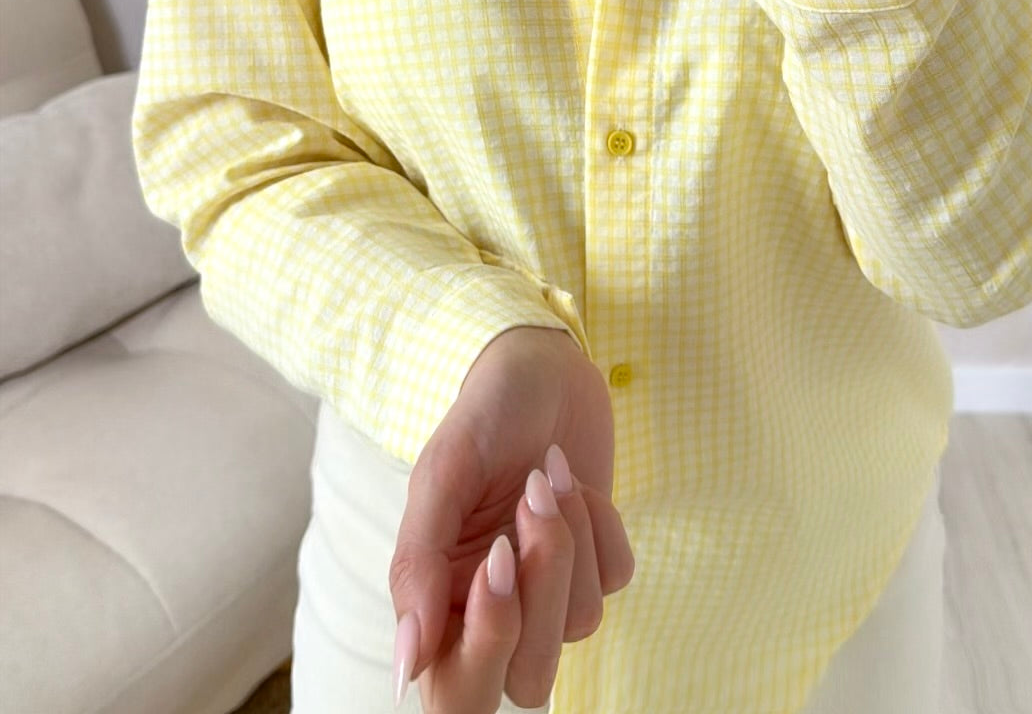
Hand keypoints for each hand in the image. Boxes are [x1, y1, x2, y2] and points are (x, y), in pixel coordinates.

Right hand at [389, 326, 635, 711]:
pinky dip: (600, 524)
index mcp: (441, 598)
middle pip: (528, 676)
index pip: (455, 693)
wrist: (541, 364)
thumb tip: (404, 665)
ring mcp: (549, 588)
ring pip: (579, 625)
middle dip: (542, 591)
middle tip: (529, 505)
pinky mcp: (595, 562)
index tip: (497, 558)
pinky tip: (572, 479)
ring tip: (544, 473)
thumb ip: (418, 568)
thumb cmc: (481, 415)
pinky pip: (614, 579)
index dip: (485, 645)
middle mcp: (493, 607)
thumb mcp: (442, 477)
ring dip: (569, 539)